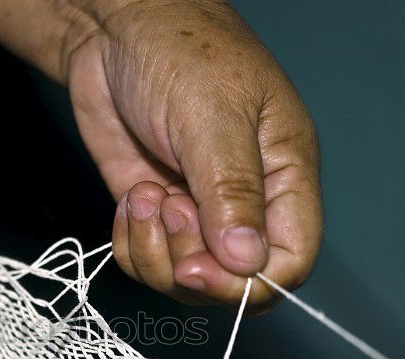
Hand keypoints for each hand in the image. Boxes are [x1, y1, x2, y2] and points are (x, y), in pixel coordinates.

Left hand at [68, 1, 321, 309]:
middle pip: (232, 282)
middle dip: (190, 265)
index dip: (247, 283)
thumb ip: (232, 191)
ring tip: (147, 195)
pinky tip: (132, 199)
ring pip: (184, 279)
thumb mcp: (212, 117)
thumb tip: (249, 263)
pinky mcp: (155, 212)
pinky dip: (132, 243)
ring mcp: (196, 212)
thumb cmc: (180, 50)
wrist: (115, 29)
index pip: (289, 261)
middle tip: (167, 210)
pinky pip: (146, 260)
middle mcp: (244, 204)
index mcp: (284, 177)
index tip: (198, 267)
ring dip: (155, 251)